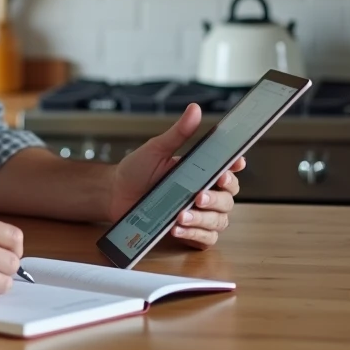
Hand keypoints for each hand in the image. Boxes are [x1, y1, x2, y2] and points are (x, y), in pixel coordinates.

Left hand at [106, 103, 243, 249]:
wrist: (114, 193)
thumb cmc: (136, 170)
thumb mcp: (156, 149)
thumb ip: (178, 133)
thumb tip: (194, 109)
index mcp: (201, 171)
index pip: (229, 170)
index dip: (235, 168)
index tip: (234, 163)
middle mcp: (204, 193)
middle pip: (228, 199)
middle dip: (216, 198)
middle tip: (199, 195)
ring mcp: (198, 214)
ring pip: (218, 221)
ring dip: (203, 219)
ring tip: (181, 214)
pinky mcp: (188, 232)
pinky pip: (204, 239)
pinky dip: (194, 234)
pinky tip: (177, 227)